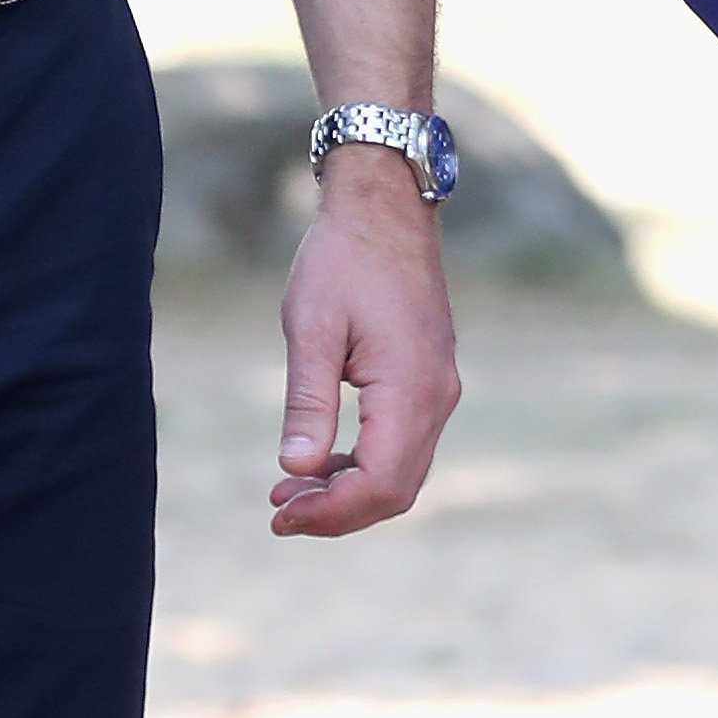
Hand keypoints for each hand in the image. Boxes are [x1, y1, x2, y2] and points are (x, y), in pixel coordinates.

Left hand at [268, 147, 460, 537]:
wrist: (385, 203)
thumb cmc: (343, 258)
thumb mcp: (312, 327)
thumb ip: (308, 401)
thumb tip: (296, 469)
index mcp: (410, 386)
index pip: (379, 483)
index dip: (330, 512)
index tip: (279, 513)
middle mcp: (437, 395)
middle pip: (396, 489)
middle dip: (338, 511)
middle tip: (279, 509)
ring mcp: (439, 386)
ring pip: (403, 470)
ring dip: (350, 490)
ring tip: (291, 488)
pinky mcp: (430, 376)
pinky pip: (405, 442)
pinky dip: (366, 464)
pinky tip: (324, 458)